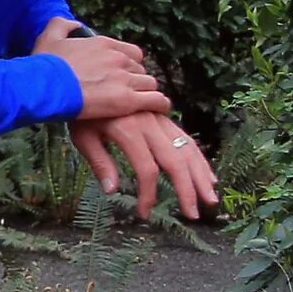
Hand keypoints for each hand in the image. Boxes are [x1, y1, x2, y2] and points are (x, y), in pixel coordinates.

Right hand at [32, 23, 170, 122]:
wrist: (45, 86)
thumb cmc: (45, 66)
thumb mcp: (48, 37)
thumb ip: (62, 25)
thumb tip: (75, 24)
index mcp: (104, 44)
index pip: (131, 52)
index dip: (128, 63)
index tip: (119, 73)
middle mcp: (119, 59)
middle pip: (139, 69)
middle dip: (134, 79)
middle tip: (123, 91)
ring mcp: (125, 79)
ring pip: (149, 84)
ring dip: (145, 92)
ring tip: (138, 103)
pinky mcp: (127, 100)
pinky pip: (155, 100)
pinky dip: (159, 104)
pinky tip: (157, 109)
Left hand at [73, 112, 219, 221]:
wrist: (91, 77)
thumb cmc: (83, 110)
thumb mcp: (82, 135)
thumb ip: (100, 162)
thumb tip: (112, 191)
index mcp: (129, 131)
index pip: (147, 169)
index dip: (148, 194)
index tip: (144, 213)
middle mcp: (151, 124)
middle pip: (175, 160)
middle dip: (187, 189)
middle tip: (194, 214)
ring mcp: (161, 120)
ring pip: (188, 149)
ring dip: (201, 176)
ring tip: (210, 199)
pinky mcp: (164, 118)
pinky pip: (187, 140)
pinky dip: (199, 159)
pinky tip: (208, 176)